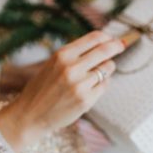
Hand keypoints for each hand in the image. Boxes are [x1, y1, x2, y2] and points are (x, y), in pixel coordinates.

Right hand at [0, 30, 125, 152]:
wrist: (30, 115)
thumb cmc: (42, 88)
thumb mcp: (53, 65)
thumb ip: (75, 55)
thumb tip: (104, 44)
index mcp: (62, 55)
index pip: (94, 38)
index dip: (107, 37)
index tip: (112, 39)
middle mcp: (71, 67)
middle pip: (105, 50)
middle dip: (117, 46)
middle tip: (121, 45)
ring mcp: (80, 84)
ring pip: (107, 68)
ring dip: (106, 68)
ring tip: (94, 75)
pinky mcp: (86, 100)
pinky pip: (105, 85)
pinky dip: (102, 84)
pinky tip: (90, 89)